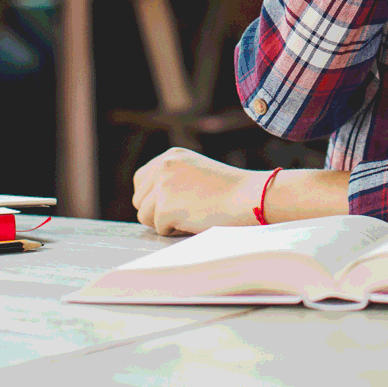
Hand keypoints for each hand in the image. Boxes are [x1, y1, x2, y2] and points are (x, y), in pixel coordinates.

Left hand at [132, 147, 263, 235]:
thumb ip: (172, 179)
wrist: (248, 198)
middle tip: (185, 211)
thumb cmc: (229, 191)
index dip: (153, 197)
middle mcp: (164, 166)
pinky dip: (175, 230)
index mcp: (171, 156)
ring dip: (164, 222)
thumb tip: (146, 202)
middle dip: (157, 211)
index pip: (141, 180)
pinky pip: (159, 228)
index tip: (173, 203)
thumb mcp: (196, 172)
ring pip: (144, 216)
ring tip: (191, 214)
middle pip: (139, 200)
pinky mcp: (166, 206)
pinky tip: (195, 220)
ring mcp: (163, 185)